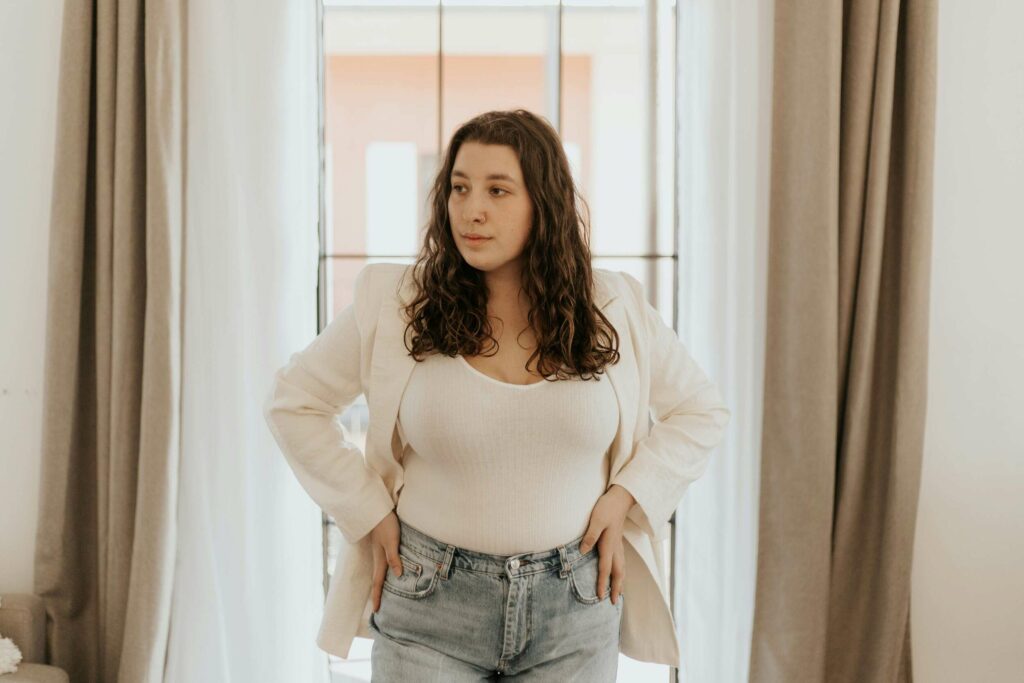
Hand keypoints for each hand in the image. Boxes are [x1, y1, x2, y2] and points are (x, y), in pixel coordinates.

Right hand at [369, 510, 402, 612]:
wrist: (377, 508)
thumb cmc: (386, 524)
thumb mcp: (391, 541)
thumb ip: (394, 557)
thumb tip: (398, 575)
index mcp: (380, 558)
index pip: (378, 582)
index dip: (377, 596)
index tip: (376, 610)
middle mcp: (378, 556)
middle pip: (377, 578)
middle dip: (377, 592)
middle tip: (378, 606)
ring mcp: (379, 550)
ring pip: (380, 570)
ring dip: (380, 583)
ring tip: (382, 592)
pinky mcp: (382, 544)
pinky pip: (383, 562)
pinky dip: (384, 571)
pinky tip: (389, 571)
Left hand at [578, 484, 635, 604]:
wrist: (620, 498)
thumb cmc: (606, 508)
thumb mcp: (596, 520)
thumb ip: (590, 536)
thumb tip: (582, 551)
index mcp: (609, 545)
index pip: (605, 569)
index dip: (602, 583)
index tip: (600, 597)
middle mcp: (615, 547)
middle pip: (618, 572)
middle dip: (616, 588)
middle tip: (615, 603)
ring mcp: (618, 544)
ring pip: (622, 567)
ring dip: (620, 581)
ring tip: (620, 592)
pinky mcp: (618, 540)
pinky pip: (621, 560)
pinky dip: (621, 570)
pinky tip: (619, 571)